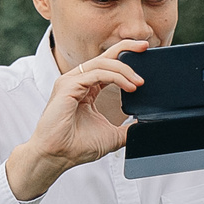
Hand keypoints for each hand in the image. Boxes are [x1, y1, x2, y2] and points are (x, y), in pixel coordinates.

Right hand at [5, 46, 144, 199]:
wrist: (57, 156)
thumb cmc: (77, 146)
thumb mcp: (112, 135)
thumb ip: (128, 127)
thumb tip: (145, 125)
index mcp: (86, 88)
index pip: (107, 65)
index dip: (126, 57)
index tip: (145, 54)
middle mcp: (77, 81)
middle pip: (104, 56)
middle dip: (126, 48)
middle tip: (145, 47)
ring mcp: (71, 82)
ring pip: (102, 64)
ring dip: (124, 70)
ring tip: (139, 83)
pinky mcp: (68, 86)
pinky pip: (96, 74)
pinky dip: (116, 77)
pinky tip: (129, 87)